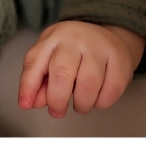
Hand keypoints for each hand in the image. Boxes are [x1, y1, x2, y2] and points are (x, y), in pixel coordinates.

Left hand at [17, 21, 144, 117]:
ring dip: (81, 103)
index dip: (28, 86)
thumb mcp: (50, 56)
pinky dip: (101, 102)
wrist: (106, 34)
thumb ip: (39, 80)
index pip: (35, 62)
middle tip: (57, 111)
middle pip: (62, 73)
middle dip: (57, 99)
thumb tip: (32, 102)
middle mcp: (74, 39)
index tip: (25, 104)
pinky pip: (111, 89)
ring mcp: (99, 47)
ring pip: (88, 84)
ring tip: (79, 104)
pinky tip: (96, 99)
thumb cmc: (71, 49)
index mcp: (51, 39)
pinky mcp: (120, 58)